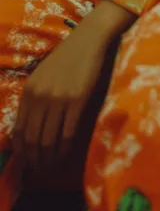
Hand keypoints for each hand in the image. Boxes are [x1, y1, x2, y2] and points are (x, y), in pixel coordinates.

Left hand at [14, 0, 133, 170]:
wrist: (89, 40)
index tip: (26, 163)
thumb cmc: (67, 58)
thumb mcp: (43, 76)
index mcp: (28, 91)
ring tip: (52, 166)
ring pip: (48, 140)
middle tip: (40, 170)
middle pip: (32, 139)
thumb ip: (35, 99)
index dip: (21, 152)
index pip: (19, 131)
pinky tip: (66, 155)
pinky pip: (67, 133)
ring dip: (49, 159)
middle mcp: (39, 97)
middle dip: (34, 160)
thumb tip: (30, 130)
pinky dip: (65, 149)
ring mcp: (58, 99)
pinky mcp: (76, 100)